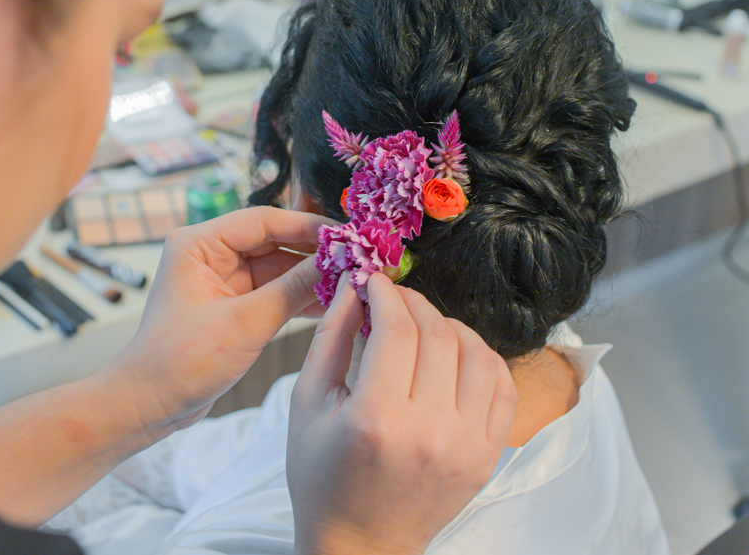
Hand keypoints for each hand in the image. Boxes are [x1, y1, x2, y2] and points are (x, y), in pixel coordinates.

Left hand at [110, 206, 334, 432]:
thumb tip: (337, 263)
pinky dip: (299, 297)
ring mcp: (221, 280)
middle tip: (359, 258)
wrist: (150, 403)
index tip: (347, 235)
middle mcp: (208, 254)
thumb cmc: (181, 361)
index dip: (308, 226)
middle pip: (273, 240)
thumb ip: (293, 290)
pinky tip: (333, 303)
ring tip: (353, 282)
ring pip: (277, 267)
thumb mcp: (244, 324)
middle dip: (315, 252)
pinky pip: (273, 291)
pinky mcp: (231, 305)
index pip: (263, 220)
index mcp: (198, 244)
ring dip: (311, 277)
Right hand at [287, 274, 517, 554]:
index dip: (386, 293)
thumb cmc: (322, 476)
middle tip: (393, 298)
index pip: (397, 327)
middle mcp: (430, 431)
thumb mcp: (307, 403)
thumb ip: (331, 337)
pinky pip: (502, 386)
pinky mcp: (487, 456)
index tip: (374, 281)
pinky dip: (482, 358)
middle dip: (413, 303)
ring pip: (477, 352)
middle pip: (438, 334)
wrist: (359, 544)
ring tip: (422, 328)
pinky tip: (454, 355)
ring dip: (449, 326)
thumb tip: (354, 286)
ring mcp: (467, 445)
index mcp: (377, 418)